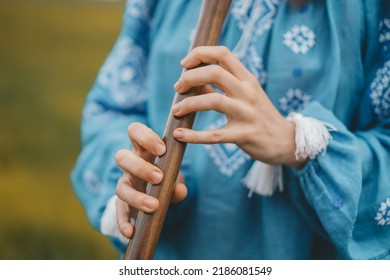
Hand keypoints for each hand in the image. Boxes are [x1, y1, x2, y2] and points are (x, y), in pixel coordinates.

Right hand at [115, 122, 186, 238]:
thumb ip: (178, 183)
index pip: (134, 131)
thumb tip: (179, 190)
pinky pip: (118, 212)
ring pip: (120, 186)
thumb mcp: (175, 178)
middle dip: (140, 167)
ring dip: (136, 196)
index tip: (162, 149)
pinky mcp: (122, 203)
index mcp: (143, 150)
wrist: (157, 195)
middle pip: (122, 157)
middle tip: (159, 177)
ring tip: (153, 206)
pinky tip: (130, 232)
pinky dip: (123, 222)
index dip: (145, 137)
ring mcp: (125, 183)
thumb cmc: (167, 178)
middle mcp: (130, 164)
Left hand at [172, 46, 305, 167]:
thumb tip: (194, 83)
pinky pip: (214, 135)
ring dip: (188, 104)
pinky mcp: (243, 135)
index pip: (222, 53)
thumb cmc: (260, 115)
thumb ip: (222, 86)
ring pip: (212, 101)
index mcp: (247, 78)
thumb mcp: (246, 94)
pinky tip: (179, 135)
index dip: (199, 54)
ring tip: (176, 110)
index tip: (184, 65)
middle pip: (214, 72)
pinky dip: (193, 136)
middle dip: (189, 77)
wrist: (285, 140)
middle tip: (178, 88)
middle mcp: (247, 92)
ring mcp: (247, 113)